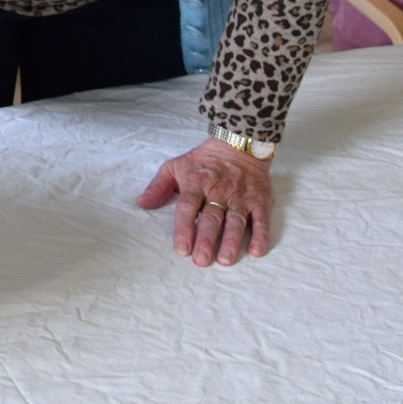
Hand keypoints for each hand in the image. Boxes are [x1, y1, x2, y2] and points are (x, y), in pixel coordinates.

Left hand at [136, 137, 272, 266]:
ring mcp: (240, 196)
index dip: (184, 228)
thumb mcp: (175, 166)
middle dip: (206, 239)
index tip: (182, 248)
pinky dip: (261, 234)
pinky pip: (261, 218)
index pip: (188, 207)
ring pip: (236, 220)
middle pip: (212, 217)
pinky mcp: (259, 199)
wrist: (238, 143)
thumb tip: (141, 203)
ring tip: (225, 259)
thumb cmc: (203, 161)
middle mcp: (219, 191)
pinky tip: (256, 251)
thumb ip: (158, 186)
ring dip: (232, 240)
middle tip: (202, 260)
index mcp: (196, 183)